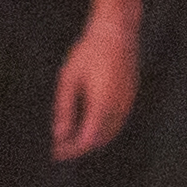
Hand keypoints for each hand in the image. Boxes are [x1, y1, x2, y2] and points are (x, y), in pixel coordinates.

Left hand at [51, 5, 141, 160]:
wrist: (117, 33)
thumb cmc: (89, 52)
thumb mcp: (69, 78)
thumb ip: (64, 108)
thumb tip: (59, 134)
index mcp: (101, 106)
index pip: (86, 140)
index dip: (70, 150)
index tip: (56, 153)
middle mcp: (118, 110)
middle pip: (99, 141)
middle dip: (80, 147)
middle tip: (61, 147)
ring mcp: (127, 105)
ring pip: (110, 134)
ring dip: (92, 140)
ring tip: (72, 138)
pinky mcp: (130, 99)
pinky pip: (117, 123)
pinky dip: (102, 130)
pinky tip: (89, 124)